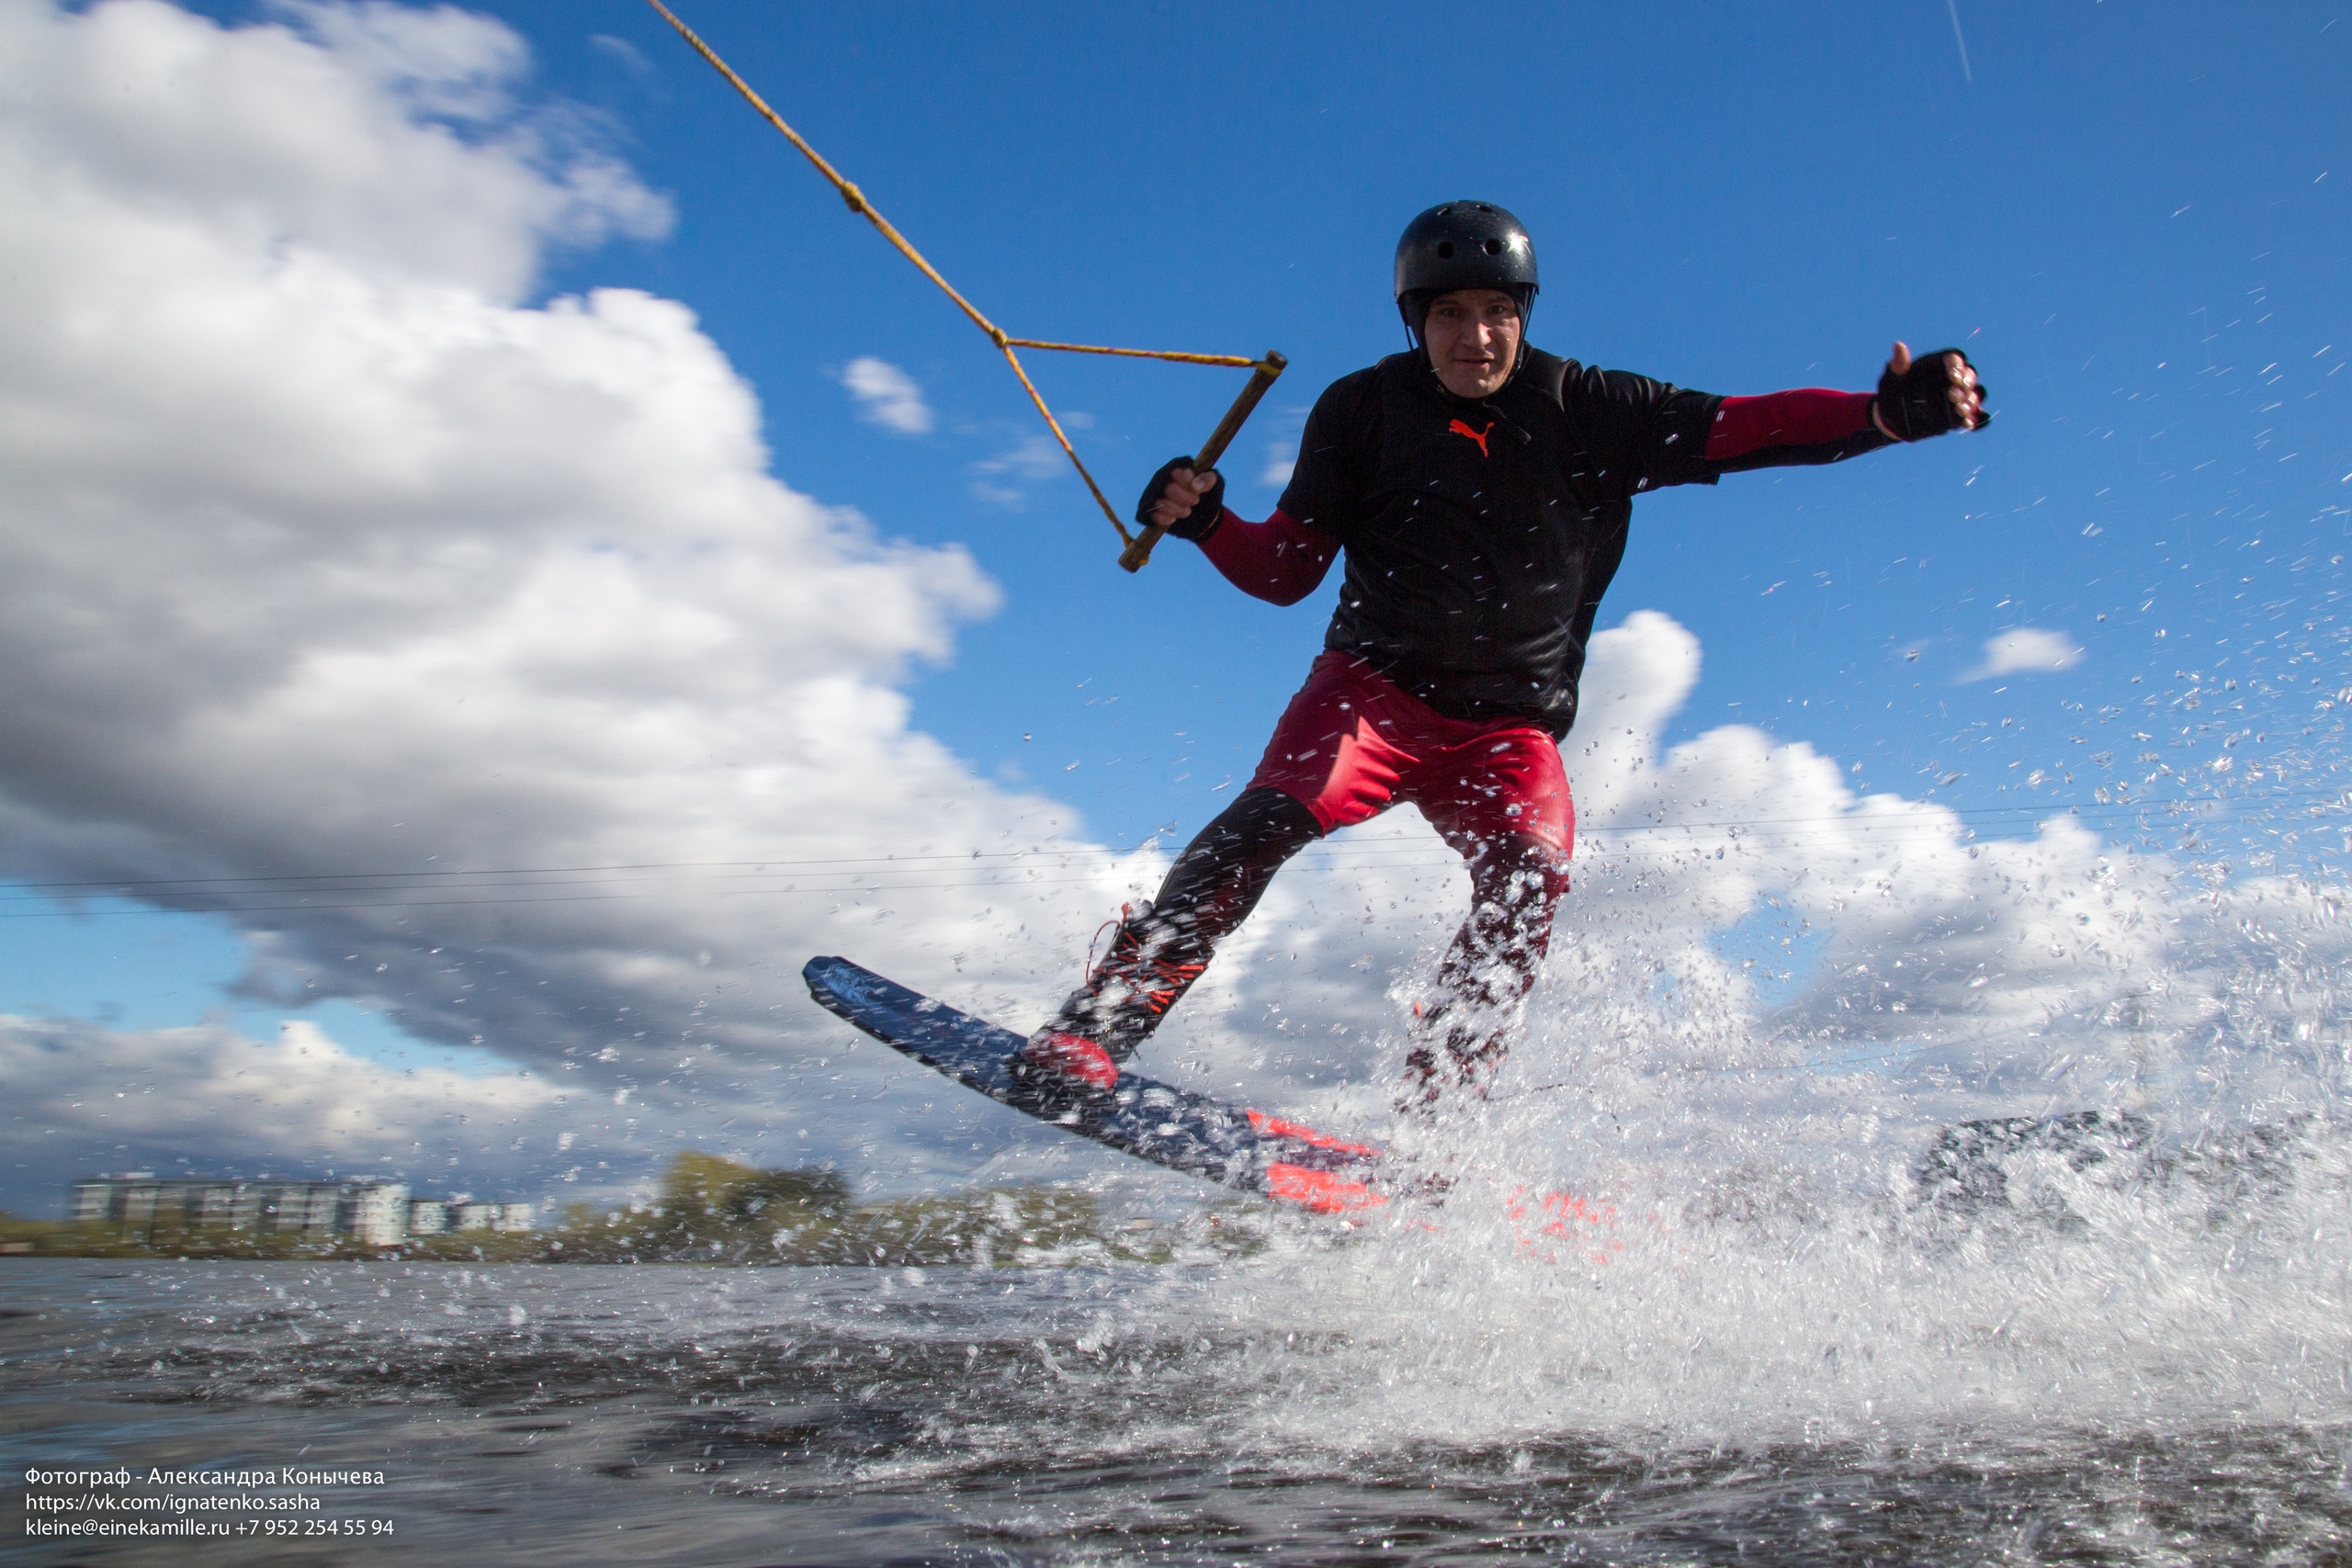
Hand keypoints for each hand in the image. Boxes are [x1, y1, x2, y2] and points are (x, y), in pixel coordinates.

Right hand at [1134, 455, 1225, 540]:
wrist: (1203, 518)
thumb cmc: (1208, 496)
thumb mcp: (1216, 485)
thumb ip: (1210, 479)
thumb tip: (1196, 485)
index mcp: (1178, 466)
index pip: (1176, 468)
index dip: (1186, 481)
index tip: (1197, 490)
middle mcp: (1162, 476)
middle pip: (1165, 486)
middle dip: (1183, 498)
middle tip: (1194, 502)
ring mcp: (1152, 493)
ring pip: (1154, 501)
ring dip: (1173, 510)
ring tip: (1186, 512)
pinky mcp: (1147, 509)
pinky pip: (1144, 514)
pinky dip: (1158, 518)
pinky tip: (1171, 520)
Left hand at [1873, 342, 1989, 440]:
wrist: (1892, 419)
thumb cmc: (1892, 393)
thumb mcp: (1890, 380)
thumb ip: (1897, 366)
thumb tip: (1898, 345)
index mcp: (1938, 364)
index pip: (1955, 357)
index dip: (1957, 364)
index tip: (1951, 374)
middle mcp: (1953, 379)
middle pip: (1970, 375)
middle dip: (1966, 384)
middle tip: (1952, 395)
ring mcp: (1960, 397)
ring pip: (1977, 394)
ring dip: (1972, 401)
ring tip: (1959, 410)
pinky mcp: (1962, 416)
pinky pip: (1980, 417)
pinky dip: (1981, 420)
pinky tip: (1969, 423)